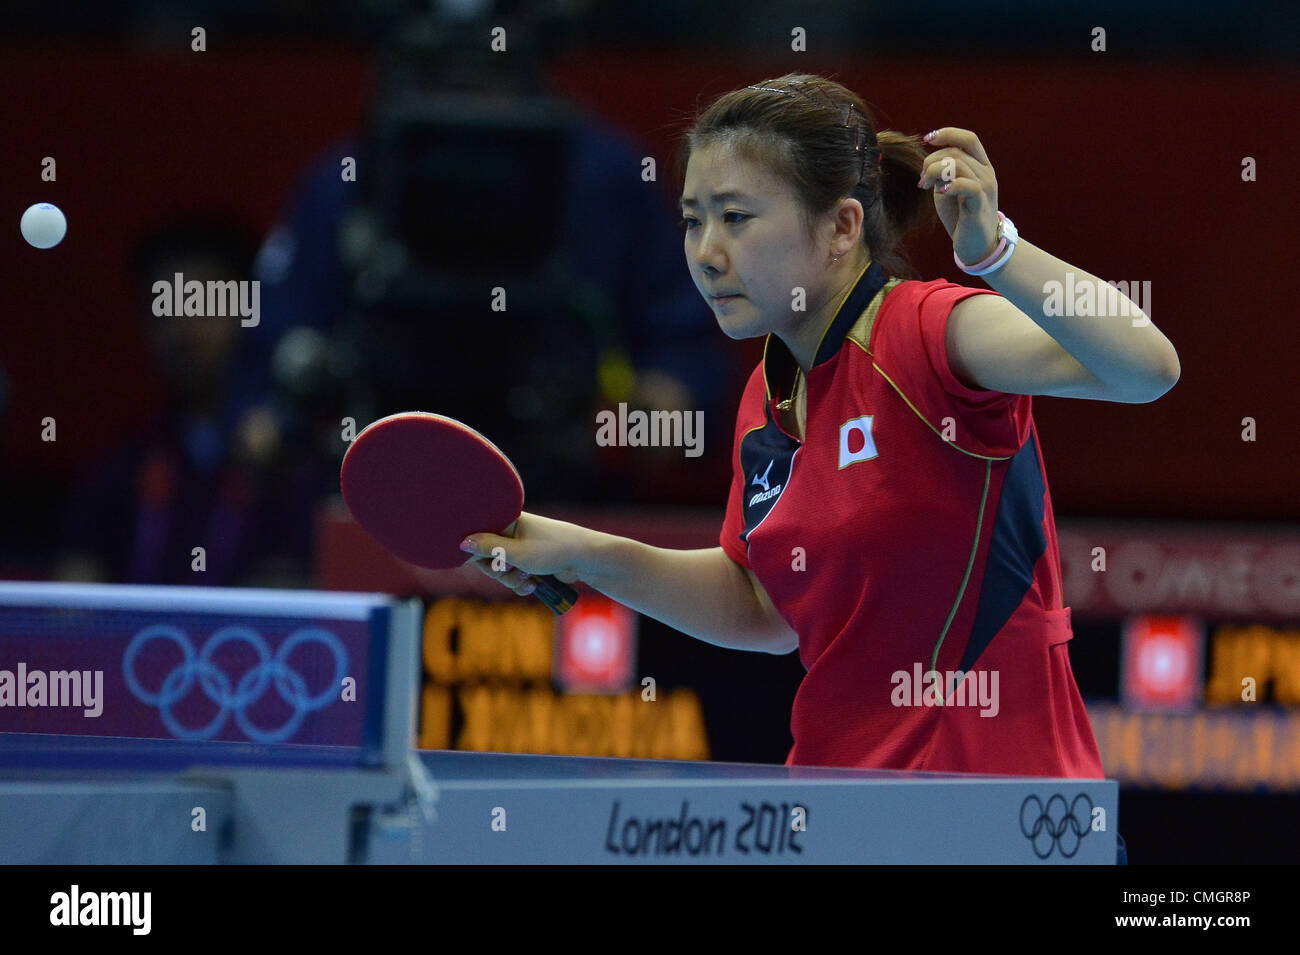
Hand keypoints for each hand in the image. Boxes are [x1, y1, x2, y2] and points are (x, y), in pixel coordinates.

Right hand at [460, 511, 588, 595]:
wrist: (585, 558)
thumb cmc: (552, 549)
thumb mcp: (516, 552)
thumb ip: (488, 548)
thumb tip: (462, 543)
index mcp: (507, 520)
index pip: (478, 535)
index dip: (478, 553)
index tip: (489, 562)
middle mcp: (512, 531)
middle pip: (487, 556)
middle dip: (498, 571)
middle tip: (511, 571)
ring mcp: (521, 547)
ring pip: (501, 570)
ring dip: (511, 580)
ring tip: (528, 580)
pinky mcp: (530, 561)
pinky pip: (514, 576)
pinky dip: (521, 583)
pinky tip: (533, 585)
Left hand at [916, 127, 1000, 265]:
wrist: (978, 246)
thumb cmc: (961, 217)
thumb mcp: (949, 190)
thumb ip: (943, 174)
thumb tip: (930, 161)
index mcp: (980, 166)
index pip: (968, 139)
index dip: (948, 133)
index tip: (928, 139)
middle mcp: (986, 173)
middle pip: (956, 151)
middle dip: (932, 162)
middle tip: (922, 180)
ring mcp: (985, 187)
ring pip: (958, 165)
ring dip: (935, 172)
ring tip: (926, 186)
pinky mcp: (980, 204)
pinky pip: (966, 185)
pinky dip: (950, 185)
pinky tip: (940, 193)